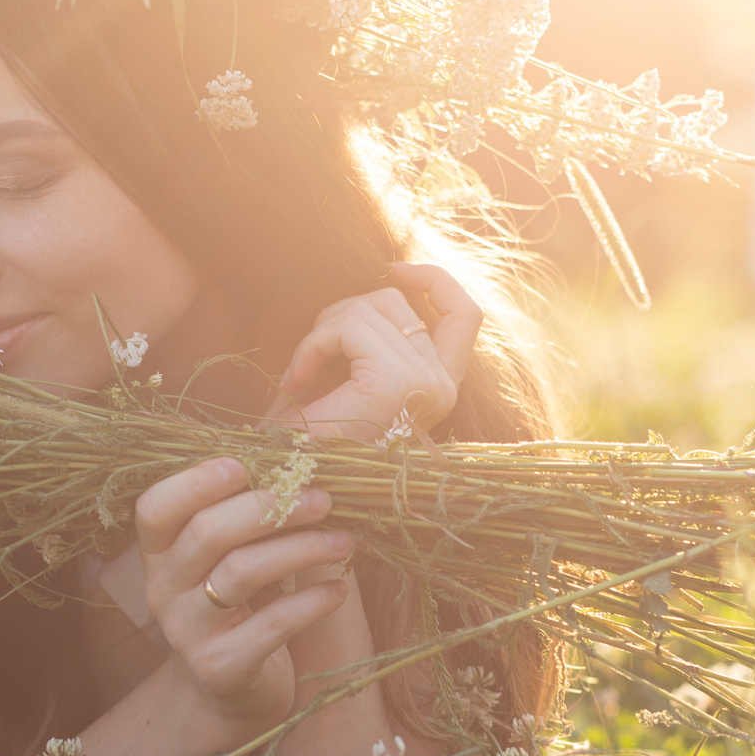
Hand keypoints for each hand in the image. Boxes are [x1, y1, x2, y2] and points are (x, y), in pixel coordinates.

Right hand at [134, 457, 354, 737]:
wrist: (233, 693)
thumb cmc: (244, 607)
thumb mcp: (237, 556)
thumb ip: (254, 514)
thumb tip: (309, 458)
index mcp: (160, 553)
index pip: (155, 507)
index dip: (194, 481)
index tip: (244, 464)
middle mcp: (163, 590)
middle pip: (207, 532)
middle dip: (271, 507)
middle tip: (324, 499)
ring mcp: (187, 631)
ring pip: (241, 572)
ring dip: (302, 548)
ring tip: (344, 542)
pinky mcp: (222, 668)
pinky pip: (273, 624)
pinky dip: (313, 600)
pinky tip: (339, 589)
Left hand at [271, 262, 483, 443]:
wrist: (290, 486)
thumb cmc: (311, 437)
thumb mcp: (353, 374)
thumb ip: (377, 334)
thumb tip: (389, 275)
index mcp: (440, 386)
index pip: (464, 314)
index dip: (434, 280)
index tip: (394, 269)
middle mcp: (442, 385)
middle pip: (398, 302)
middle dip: (344, 312)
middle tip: (312, 355)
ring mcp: (424, 383)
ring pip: (370, 307)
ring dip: (323, 329)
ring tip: (301, 370)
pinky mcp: (395, 381)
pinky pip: (348, 327)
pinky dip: (312, 344)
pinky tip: (295, 378)